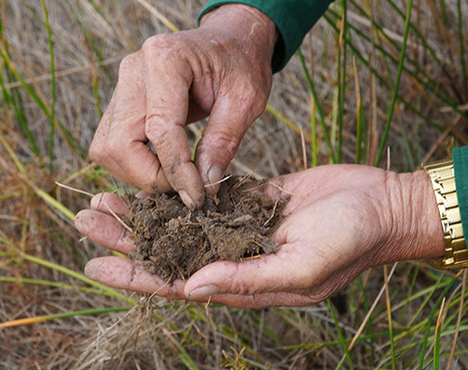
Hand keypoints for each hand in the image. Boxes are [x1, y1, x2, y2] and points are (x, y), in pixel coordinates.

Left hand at [75, 165, 444, 307]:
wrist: (383, 205)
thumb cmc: (350, 241)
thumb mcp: (300, 268)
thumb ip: (245, 279)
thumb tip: (189, 288)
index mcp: (241, 283)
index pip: (173, 284)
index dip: (132, 276)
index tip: (91, 265)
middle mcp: (235, 258)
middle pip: (166, 251)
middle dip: (125, 238)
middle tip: (84, 219)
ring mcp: (242, 228)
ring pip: (179, 223)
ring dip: (143, 212)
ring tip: (105, 199)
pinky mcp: (252, 200)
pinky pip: (206, 197)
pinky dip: (176, 190)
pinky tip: (151, 180)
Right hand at [89, 4, 277, 207]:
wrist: (228, 40)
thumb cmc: (240, 63)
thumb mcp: (247, 100)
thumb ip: (224, 141)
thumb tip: (205, 185)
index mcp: (166, 59)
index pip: (160, 129)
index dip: (177, 171)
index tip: (198, 198)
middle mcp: (133, 69)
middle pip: (119, 144)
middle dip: (150, 177)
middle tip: (187, 188)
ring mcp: (121, 84)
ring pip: (107, 149)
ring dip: (139, 174)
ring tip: (178, 178)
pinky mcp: (119, 99)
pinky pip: (112, 144)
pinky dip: (134, 165)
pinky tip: (164, 167)